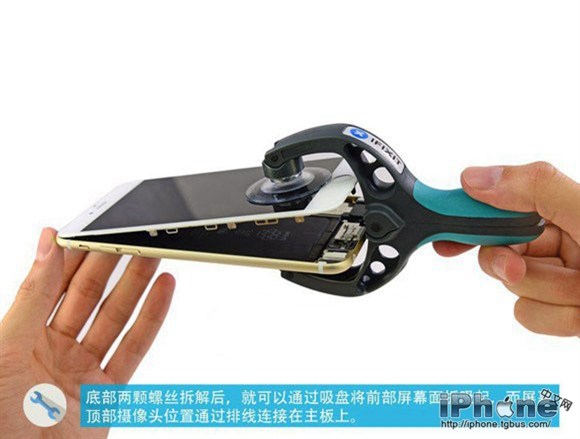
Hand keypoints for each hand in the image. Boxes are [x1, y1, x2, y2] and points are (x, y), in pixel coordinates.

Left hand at [0, 228, 174, 437]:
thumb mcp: (4, 350)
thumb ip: (32, 297)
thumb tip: (45, 246)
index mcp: (20, 335)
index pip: (53, 284)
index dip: (75, 256)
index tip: (94, 230)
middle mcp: (52, 349)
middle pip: (89, 296)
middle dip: (111, 265)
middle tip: (131, 236)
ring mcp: (81, 369)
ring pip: (115, 317)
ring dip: (137, 285)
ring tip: (154, 255)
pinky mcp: (106, 392)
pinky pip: (134, 349)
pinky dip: (152, 319)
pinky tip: (162, 293)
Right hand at [433, 162, 579, 336]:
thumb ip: (536, 189)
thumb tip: (477, 176)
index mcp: (563, 208)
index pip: (497, 203)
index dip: (464, 211)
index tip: (441, 221)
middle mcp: (560, 241)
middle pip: (496, 248)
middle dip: (510, 261)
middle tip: (520, 262)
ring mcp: (561, 279)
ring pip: (512, 289)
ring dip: (546, 293)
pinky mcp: (564, 313)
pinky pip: (530, 317)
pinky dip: (557, 318)